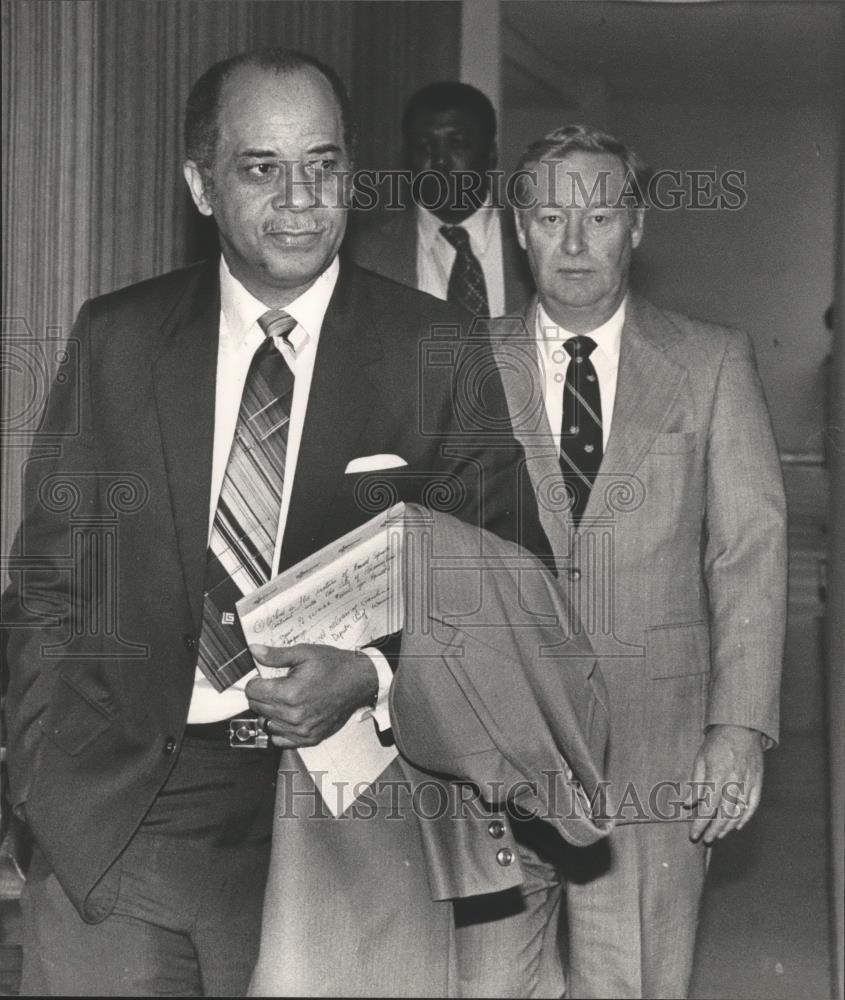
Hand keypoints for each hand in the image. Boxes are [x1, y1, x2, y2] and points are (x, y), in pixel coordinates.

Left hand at [245, 644, 377, 747]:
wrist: (359, 682)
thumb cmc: (334, 666)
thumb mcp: (304, 653)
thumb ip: (276, 655)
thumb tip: (254, 650)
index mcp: (290, 693)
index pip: (253, 692)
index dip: (256, 681)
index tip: (264, 677)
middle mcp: (294, 716)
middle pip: (257, 708)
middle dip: (262, 695)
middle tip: (276, 685)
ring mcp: (302, 730)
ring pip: (267, 724)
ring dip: (270, 712)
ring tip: (284, 699)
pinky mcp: (310, 739)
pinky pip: (281, 740)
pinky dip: (280, 728)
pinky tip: (289, 715)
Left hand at [684, 725, 763, 843]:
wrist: (741, 728)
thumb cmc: (716, 743)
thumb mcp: (700, 759)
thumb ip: (695, 783)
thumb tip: (687, 804)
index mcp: (716, 775)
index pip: (707, 807)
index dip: (700, 823)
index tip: (694, 834)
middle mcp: (734, 781)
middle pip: (723, 813)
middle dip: (713, 829)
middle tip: (706, 840)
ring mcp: (748, 783)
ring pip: (738, 812)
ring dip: (727, 826)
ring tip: (718, 836)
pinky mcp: (757, 782)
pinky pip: (752, 804)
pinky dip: (745, 817)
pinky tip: (737, 826)